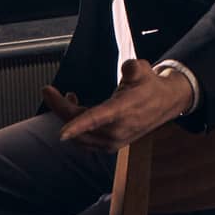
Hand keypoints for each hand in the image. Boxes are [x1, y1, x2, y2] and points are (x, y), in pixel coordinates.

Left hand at [51, 60, 192, 151]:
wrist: (165, 104)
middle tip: (49, 91)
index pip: (98, 119)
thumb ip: (133, 68)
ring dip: (68, 117)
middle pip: (79, 125)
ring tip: (69, 96)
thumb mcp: (144, 70)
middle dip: (60, 108)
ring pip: (78, 135)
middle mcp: (117, 130)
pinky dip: (75, 128)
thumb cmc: (149, 85)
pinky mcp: (109, 147)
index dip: (78, 126)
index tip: (62, 133)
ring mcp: (112, 141)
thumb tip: (127, 67)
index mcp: (124, 110)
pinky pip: (84, 141)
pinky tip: (78, 111)